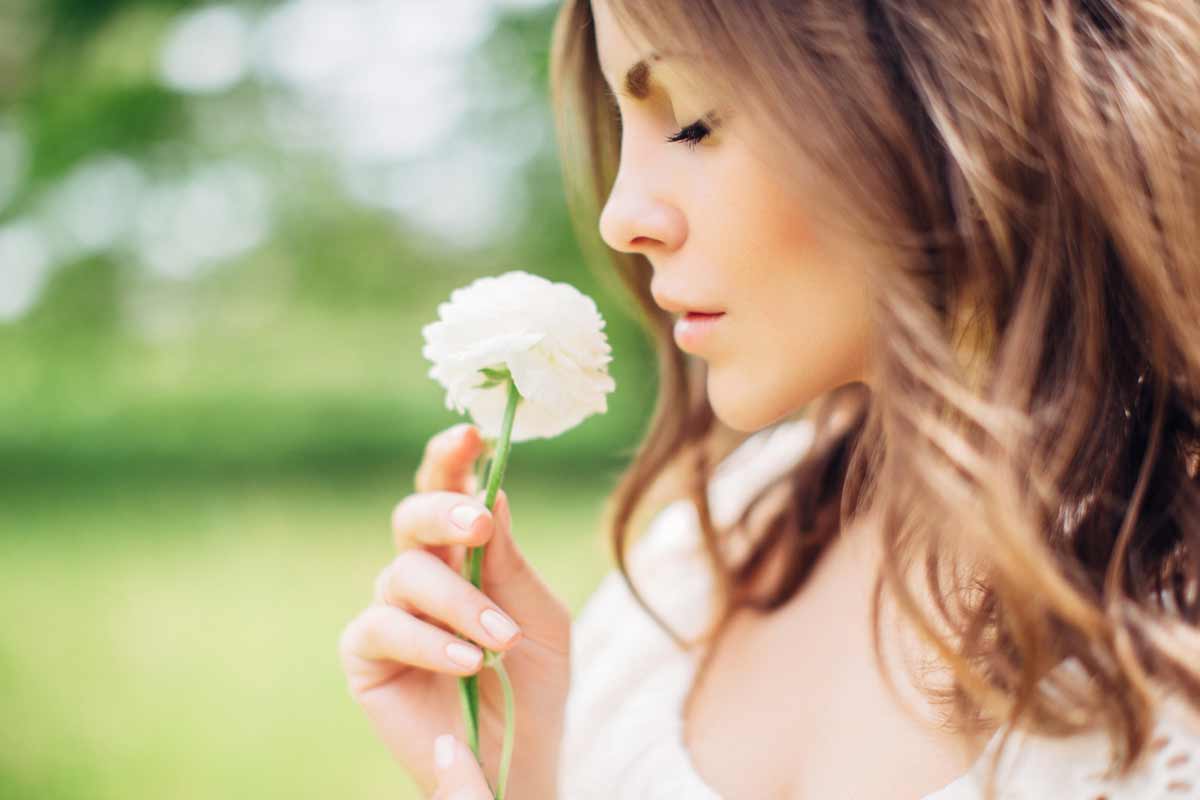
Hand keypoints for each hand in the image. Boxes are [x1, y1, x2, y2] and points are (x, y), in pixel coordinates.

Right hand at [338, 423, 571, 797]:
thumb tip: (492, 493)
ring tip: (500, 641)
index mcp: (463, 550)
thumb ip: (510, 560)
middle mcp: (421, 571)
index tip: (471, 434)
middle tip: (480, 525)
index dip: (452, 459)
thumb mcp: (537, 614)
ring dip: (460, 603)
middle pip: (413, 516)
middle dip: (444, 512)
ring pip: (407, 575)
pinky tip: (466, 664)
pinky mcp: (365, 655)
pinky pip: (382, 627)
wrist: (519, 755)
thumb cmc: (533, 680)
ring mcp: (389, 610)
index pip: (449, 490)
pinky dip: (429, 642)